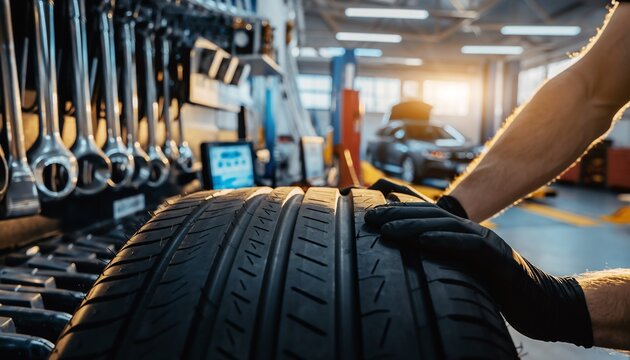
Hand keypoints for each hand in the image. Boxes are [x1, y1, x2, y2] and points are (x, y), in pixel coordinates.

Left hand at [365, 202, 593, 346]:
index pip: (424, 217)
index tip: (368, 216)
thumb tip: (411, 256)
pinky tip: (424, 241)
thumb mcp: (463, 272)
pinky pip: (469, 245)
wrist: (542, 303)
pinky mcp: (497, 256)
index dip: (396, 212)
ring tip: (387, 228)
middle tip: (369, 218)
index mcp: (459, 234)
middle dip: (396, 214)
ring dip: (413, 224)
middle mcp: (469, 232)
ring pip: (444, 225)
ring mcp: (484, 241)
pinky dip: (446, 240)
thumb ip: (441, 259)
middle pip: (428, 216)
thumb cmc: (499, 290)